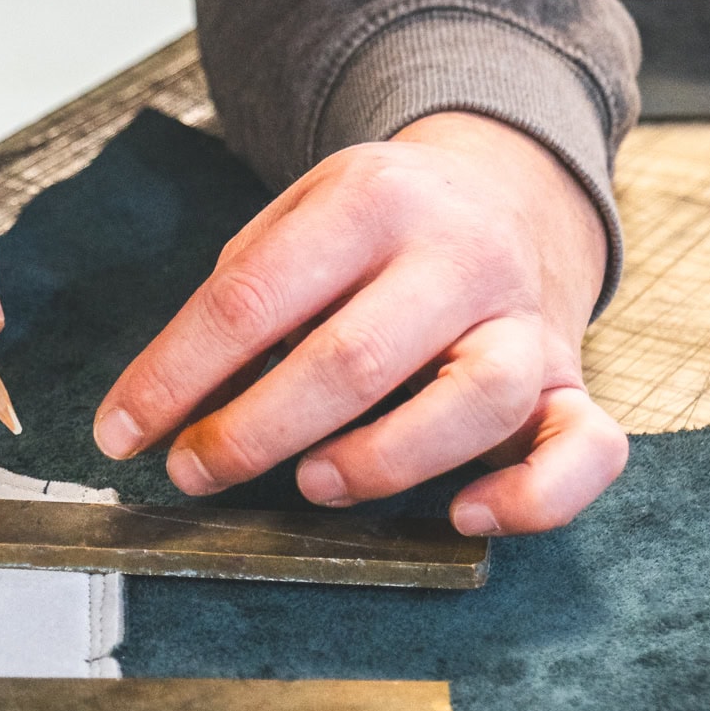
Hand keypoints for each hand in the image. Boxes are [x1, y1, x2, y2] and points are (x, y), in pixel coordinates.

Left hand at [93, 112, 626, 534]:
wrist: (505, 193)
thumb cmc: (374, 233)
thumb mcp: (298, 222)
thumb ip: (241, 298)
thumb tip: (167, 407)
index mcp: (371, 199)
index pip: (252, 297)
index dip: (174, 375)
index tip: (121, 433)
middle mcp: (459, 254)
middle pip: (354, 357)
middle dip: (255, 431)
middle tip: (196, 470)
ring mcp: (525, 319)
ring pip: (474, 399)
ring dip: (381, 460)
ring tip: (313, 485)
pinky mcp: (571, 380)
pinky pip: (588, 449)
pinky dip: (532, 497)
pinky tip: (463, 517)